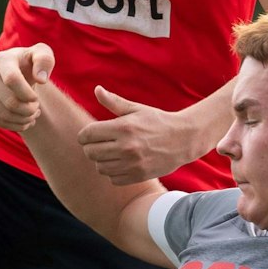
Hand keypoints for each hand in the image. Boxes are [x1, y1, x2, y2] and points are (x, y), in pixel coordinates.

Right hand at [0, 44, 55, 130]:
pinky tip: (21, 119)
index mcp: (1, 59)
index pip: (12, 80)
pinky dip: (13, 125)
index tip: (36, 98)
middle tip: (36, 107)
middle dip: (29, 110)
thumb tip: (41, 79)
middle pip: (10, 102)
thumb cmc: (29, 64)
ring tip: (31, 113)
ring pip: (4, 115)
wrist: (13, 73)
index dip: (28, 94)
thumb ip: (45, 61)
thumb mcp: (42, 55)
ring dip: (23, 119)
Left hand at [77, 88, 199, 184]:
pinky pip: (112, 178)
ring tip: (112, 153)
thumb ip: (114, 102)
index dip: (84, 135)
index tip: (89, 135)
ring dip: (102, 161)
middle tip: (101, 143)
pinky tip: (122, 163)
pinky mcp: (138, 176)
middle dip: (91, 147)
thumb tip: (96, 90)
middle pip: (90, 152)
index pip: (88, 135)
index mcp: (123, 127)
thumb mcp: (136, 109)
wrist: (184, 140)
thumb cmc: (157, 121)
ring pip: (100, 167)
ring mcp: (132, 163)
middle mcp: (126, 147)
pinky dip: (113, 172)